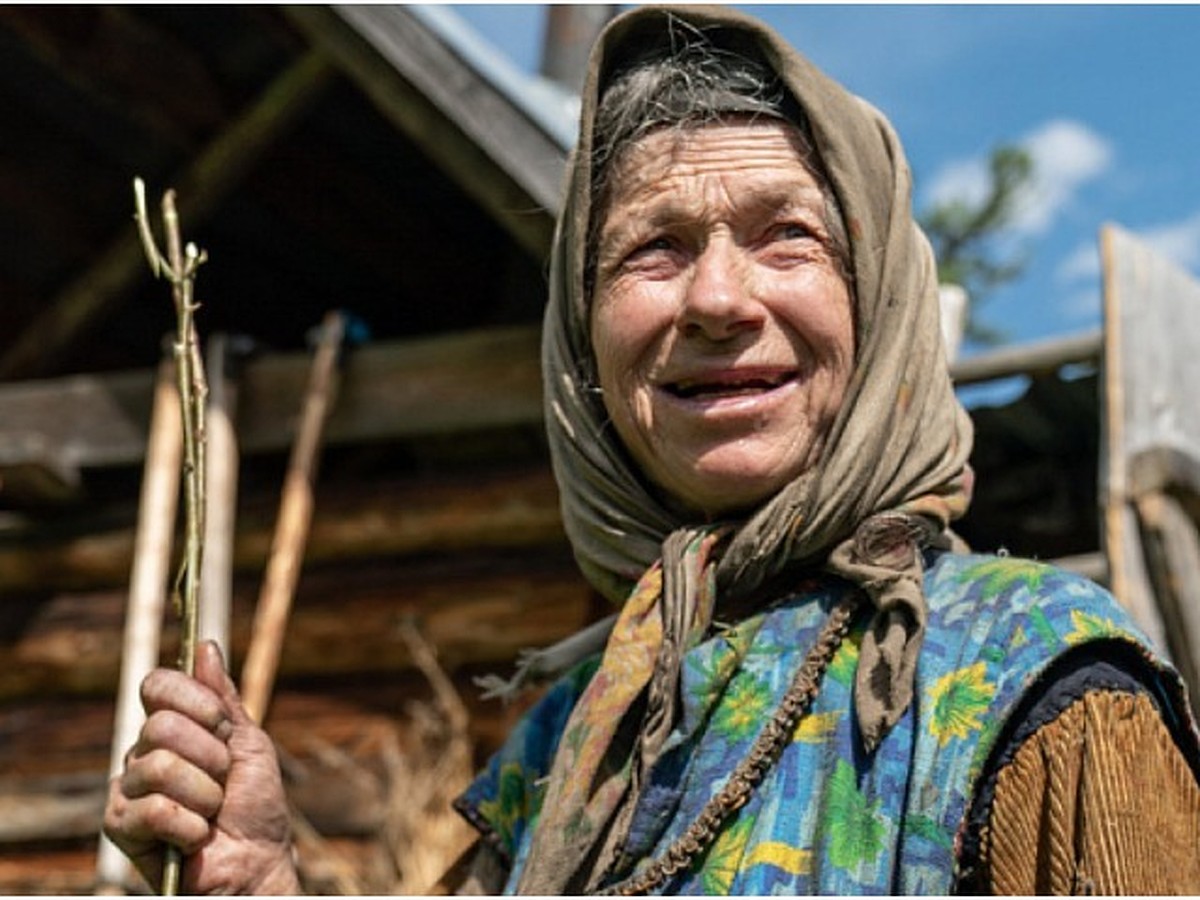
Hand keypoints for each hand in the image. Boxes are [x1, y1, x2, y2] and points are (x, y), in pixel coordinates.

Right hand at [103, 641, 300, 893]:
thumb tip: (205, 646)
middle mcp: (143, 752)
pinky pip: (152, 810)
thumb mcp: (249, 743)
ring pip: (159, 768)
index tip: (220, 724)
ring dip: (204, 795)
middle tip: (223, 781)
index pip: (156, 685)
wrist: (256, 862)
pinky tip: (194, 837)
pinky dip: (189, 826)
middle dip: (209, 757)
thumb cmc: (255, 805)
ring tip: (212, 813)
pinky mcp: (119, 826)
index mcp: (173, 726)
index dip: (191, 700)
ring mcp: (127, 788)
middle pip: (159, 726)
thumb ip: (223, 699)